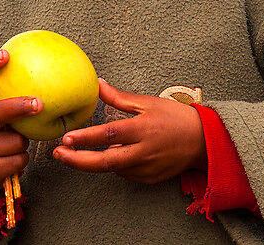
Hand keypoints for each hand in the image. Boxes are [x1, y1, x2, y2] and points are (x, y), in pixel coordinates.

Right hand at [0, 49, 41, 213]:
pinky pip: (18, 161)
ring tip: (15, 144)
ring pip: (16, 141)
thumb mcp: (1, 116)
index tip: (6, 53)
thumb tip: (51, 73)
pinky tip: (12, 161)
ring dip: (24, 143)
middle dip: (18, 107)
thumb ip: (14, 99)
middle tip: (39, 103)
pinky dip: (22, 160)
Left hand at [52, 79, 206, 183]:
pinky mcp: (149, 179)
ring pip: (113, 168)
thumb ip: (120, 98)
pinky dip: (119, 164)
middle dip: (77, 160)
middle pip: (104, 162)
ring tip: (103, 145)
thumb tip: (98, 84)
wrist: (204, 141)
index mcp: (142, 129)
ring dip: (101, 159)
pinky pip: (126, 173)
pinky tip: (124, 152)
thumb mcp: (149, 102)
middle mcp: (143, 152)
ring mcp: (146, 169)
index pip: (109, 134)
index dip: (86, 138)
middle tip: (59, 154)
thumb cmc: (176, 117)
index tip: (67, 138)